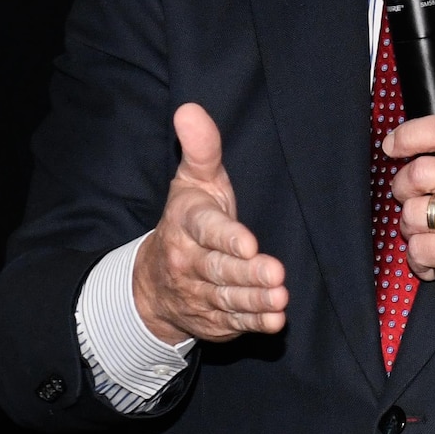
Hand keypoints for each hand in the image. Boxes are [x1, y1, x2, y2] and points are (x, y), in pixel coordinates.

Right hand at [133, 103, 288, 343]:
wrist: (153, 283)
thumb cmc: (189, 220)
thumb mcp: (193, 182)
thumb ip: (201, 149)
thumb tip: (190, 109)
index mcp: (188, 224)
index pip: (207, 230)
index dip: (228, 238)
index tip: (249, 243)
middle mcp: (190, 262)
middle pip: (220, 269)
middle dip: (248, 272)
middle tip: (275, 273)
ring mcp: (201, 293)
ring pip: (229, 297)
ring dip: (256, 300)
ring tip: (280, 298)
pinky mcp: (214, 318)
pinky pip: (234, 322)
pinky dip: (254, 324)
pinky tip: (275, 322)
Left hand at [385, 99, 434, 326]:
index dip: (409, 135)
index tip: (394, 144)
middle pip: (420, 172)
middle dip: (404, 187)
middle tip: (411, 196)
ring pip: (414, 213)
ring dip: (412, 226)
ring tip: (429, 232)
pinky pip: (420, 248)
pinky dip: (420, 258)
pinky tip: (434, 260)